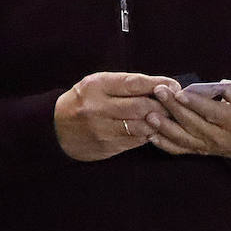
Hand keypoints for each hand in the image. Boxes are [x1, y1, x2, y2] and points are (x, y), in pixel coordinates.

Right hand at [52, 72, 180, 161]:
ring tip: (167, 119)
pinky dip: (148, 135)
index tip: (174, 85)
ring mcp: (102, 129)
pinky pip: (136, 141)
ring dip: (159, 123)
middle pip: (142, 107)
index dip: (158, 83)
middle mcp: (98, 107)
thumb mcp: (96, 84)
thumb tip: (158, 86)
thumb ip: (123, 84)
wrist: (55, 128)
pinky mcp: (107, 146)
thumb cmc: (82, 101)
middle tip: (175, 105)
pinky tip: (152, 130)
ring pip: (142, 126)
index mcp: (96, 86)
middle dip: (164, 106)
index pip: (134, 83)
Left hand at [147, 80, 230, 158]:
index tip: (179, 93)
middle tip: (159, 92)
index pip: (212, 112)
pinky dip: (164, 144)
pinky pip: (179, 149)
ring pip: (184, 138)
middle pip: (194, 123)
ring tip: (150, 115)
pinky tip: (150, 134)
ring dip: (165, 127)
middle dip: (174, 108)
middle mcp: (219, 137)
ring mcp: (206, 146)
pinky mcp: (198, 151)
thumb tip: (216, 88)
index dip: (195, 103)